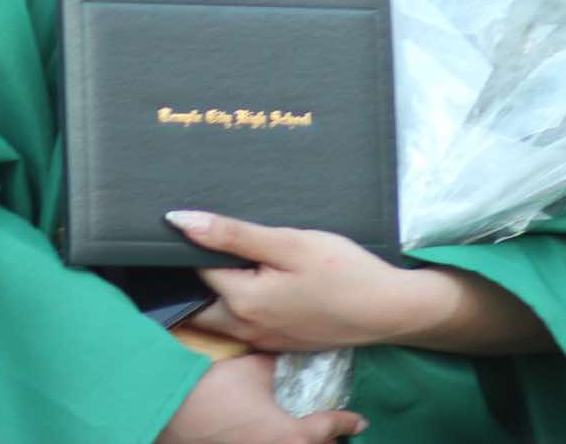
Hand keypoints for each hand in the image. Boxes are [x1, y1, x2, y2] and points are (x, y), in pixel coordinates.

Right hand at [158, 354, 366, 442]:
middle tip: (335, 432)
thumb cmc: (215, 390)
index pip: (330, 430)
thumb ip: (278, 364)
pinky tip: (273, 438)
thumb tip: (287, 355)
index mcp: (292, 435)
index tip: (360, 422)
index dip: (347, 423)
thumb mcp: (255, 368)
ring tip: (307, 436)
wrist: (168, 412)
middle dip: (327, 442)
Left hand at [168, 212, 420, 353]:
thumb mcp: (289, 243)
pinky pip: (244, 326)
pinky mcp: (279, 344)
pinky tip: (264, 284)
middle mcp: (244, 328)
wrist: (386, 310)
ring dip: (217, 295)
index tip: (207, 227)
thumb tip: (179, 221)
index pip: (196, 271)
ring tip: (236, 262)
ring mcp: (262, 340)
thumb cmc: (342, 271)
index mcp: (241, 301)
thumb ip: (232, 234)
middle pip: (199, 304)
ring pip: (220, 318)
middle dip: (195, 280)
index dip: (196, 246)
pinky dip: (242, 306)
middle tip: (212, 248)